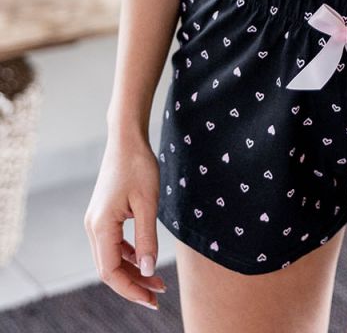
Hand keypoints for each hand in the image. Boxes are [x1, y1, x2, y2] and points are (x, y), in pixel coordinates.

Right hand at [84, 136, 167, 310]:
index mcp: (101, 226)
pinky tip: (145, 258)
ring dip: (132, 271)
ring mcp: (96, 221)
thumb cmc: (138, 166)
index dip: (131, 289)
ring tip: (157, 280)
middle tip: (159, 294)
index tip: (152, 299)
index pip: (110, 272)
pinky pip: (113, 244)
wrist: (126, 139)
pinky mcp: (103, 215)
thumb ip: (147, 238)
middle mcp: (93, 227)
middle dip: (133, 284)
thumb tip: (149, 271)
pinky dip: (129, 255)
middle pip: (109, 269)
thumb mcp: (148, 203)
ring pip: (111, 258)